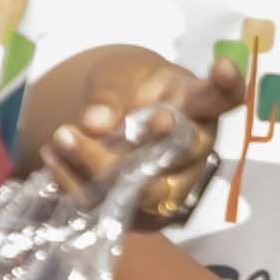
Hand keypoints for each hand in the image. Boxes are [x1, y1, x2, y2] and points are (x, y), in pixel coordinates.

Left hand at [29, 47, 233, 220]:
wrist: (114, 119)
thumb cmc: (130, 87)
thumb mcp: (118, 72)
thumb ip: (110, 92)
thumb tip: (94, 123)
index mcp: (198, 105)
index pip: (224, 97)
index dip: (227, 86)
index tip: (222, 67)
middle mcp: (194, 150)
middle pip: (181, 156)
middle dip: (143, 145)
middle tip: (91, 126)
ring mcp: (171, 185)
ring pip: (145, 192)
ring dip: (98, 168)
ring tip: (60, 136)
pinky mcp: (142, 211)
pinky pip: (111, 208)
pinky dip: (76, 185)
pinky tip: (52, 157)